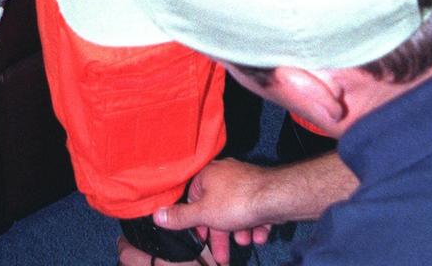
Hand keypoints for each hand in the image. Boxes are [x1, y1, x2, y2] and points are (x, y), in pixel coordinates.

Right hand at [115, 159, 273, 265]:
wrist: (276, 197)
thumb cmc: (235, 203)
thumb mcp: (204, 214)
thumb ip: (181, 216)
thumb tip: (156, 214)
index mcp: (207, 174)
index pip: (194, 197)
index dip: (196, 221)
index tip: (202, 238)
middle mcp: (225, 173)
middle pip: (216, 207)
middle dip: (220, 233)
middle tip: (223, 257)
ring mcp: (244, 180)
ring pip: (236, 211)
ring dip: (239, 230)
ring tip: (245, 241)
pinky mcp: (262, 189)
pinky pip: (253, 209)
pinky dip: (254, 224)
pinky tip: (259, 235)